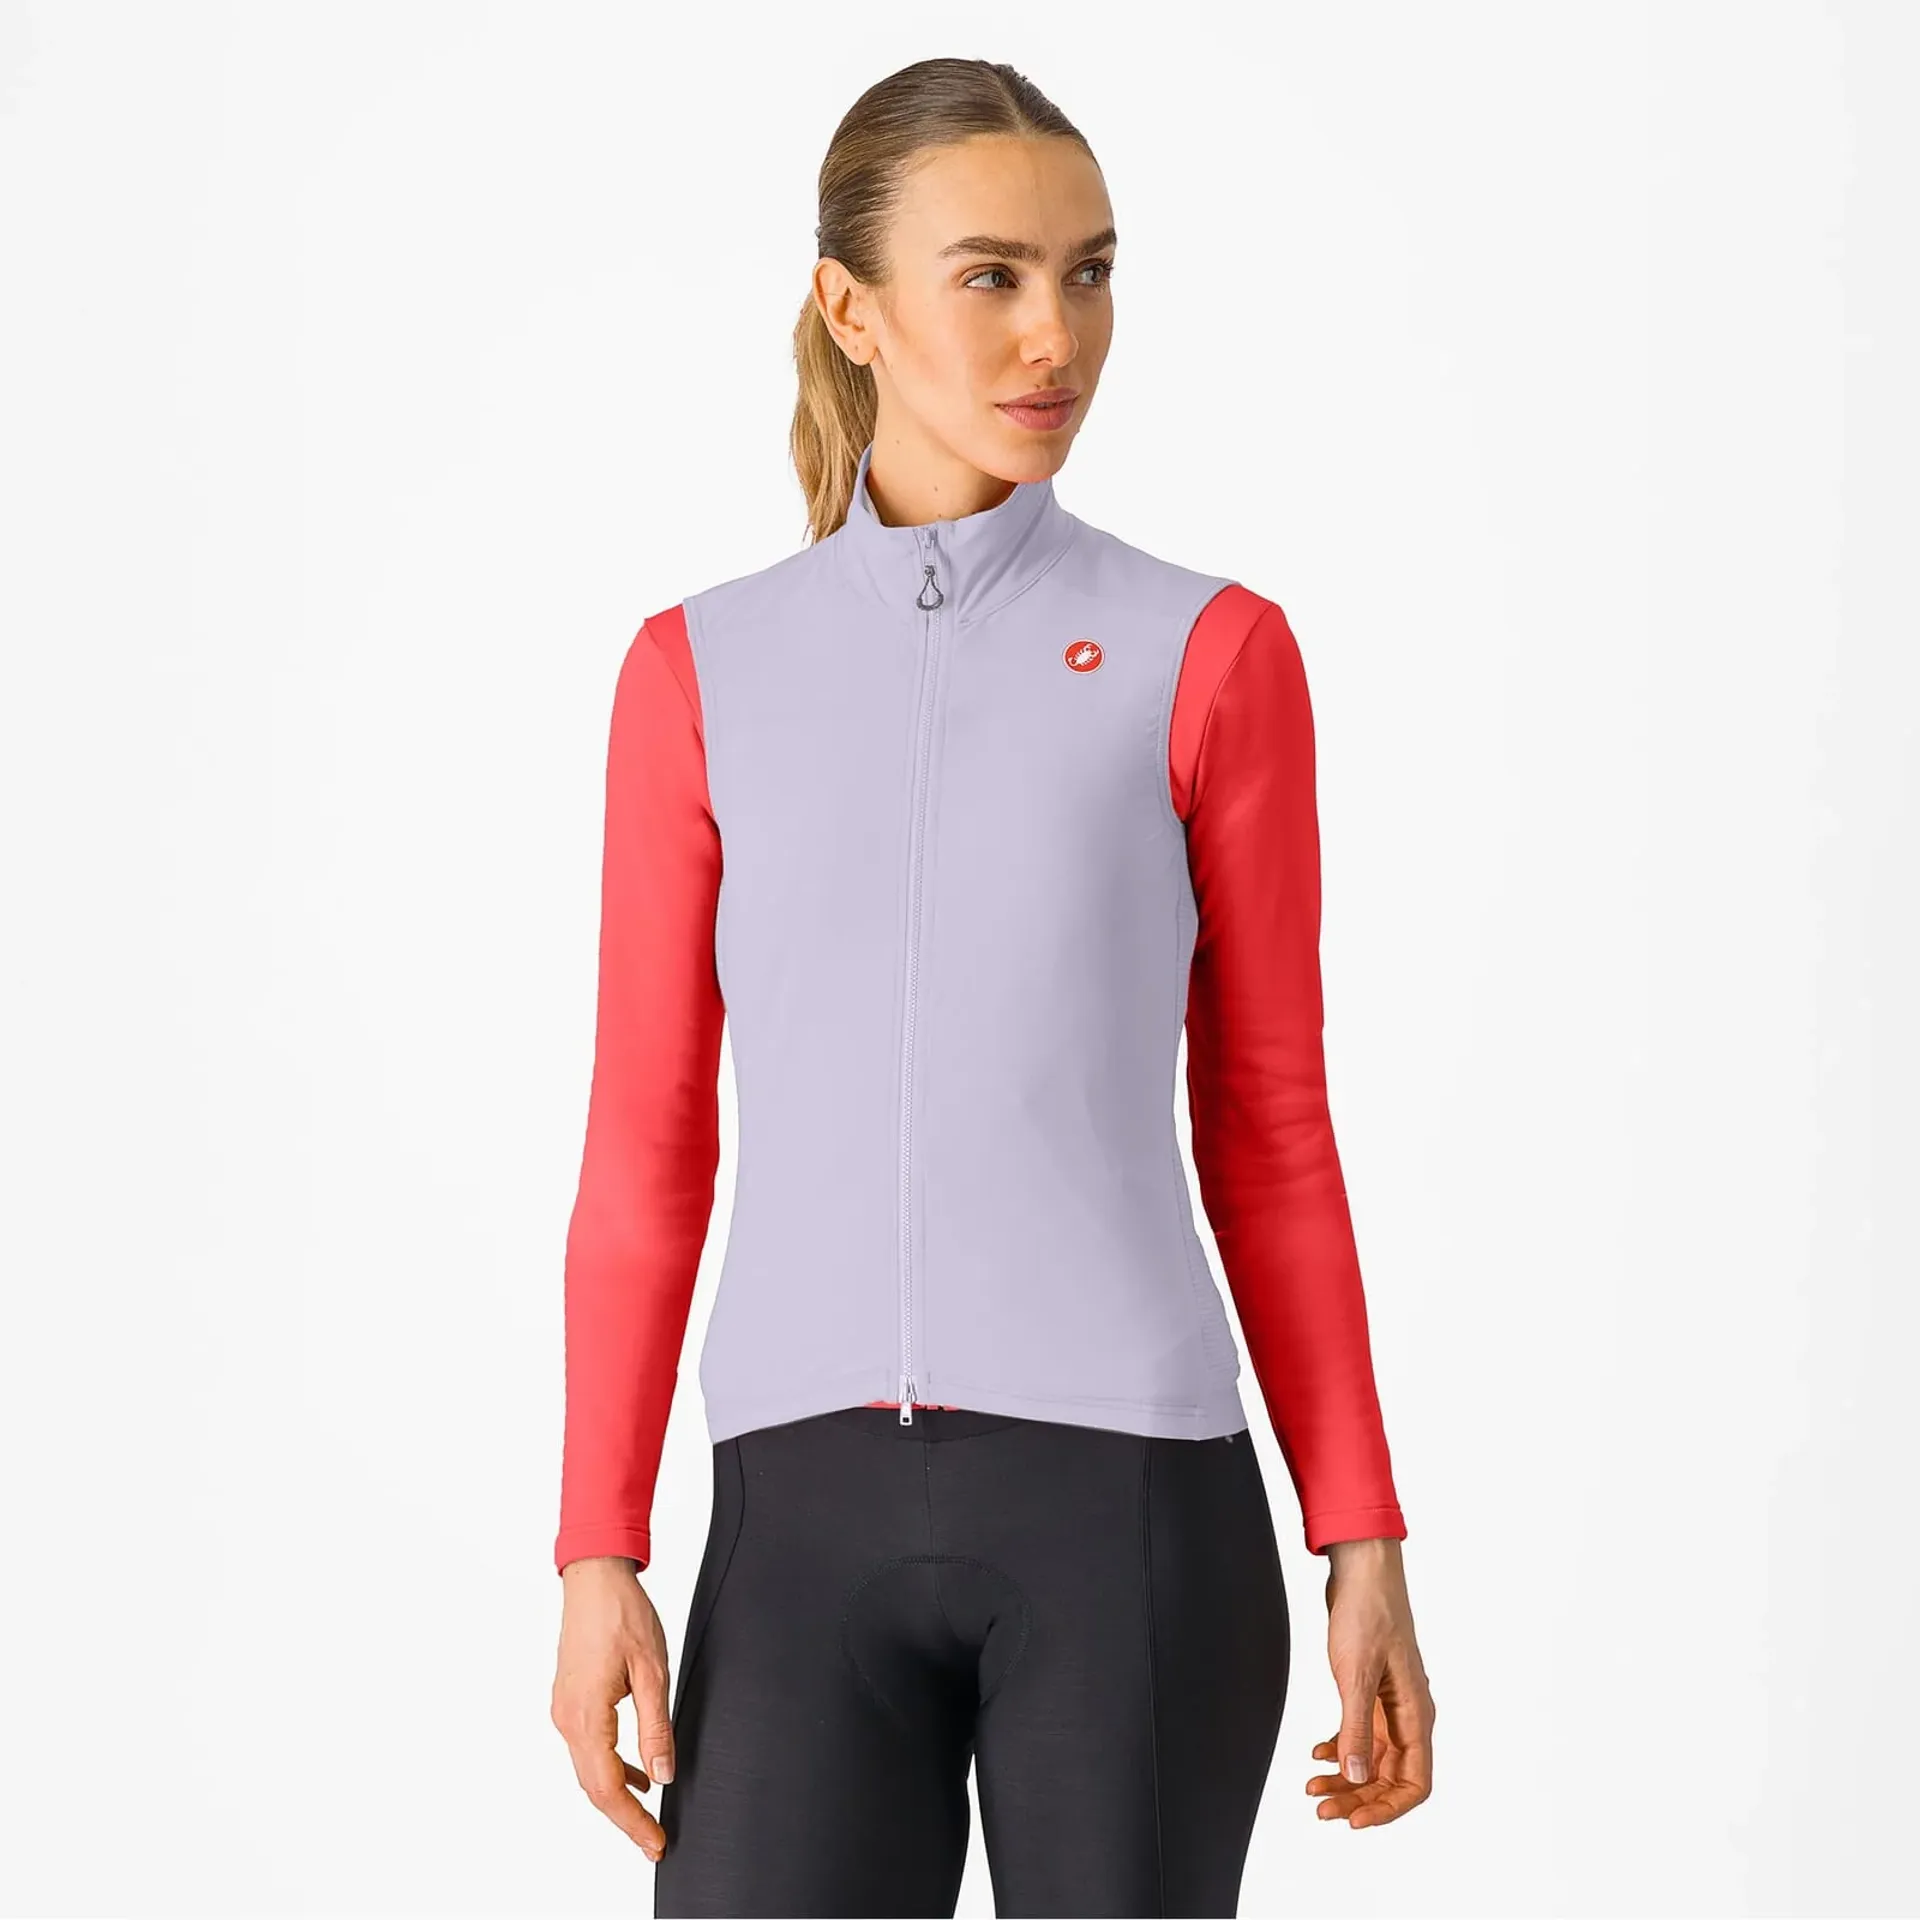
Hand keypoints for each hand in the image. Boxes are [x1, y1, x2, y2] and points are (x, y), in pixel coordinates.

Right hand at [551, 1556, 677, 1860]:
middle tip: (654, 1841)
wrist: (595, 1577)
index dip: (632, 1822)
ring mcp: (564, 1710)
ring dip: (616, 1794)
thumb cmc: (623, 1614)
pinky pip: (588, 1747)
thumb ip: (656, 1729)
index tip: (655, 1843)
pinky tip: (636, 1772)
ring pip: (588, 1769)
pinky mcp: (569, 1700)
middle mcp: (567, 1719)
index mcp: (587, 1716)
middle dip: (624, 1818)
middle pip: (593, 1787)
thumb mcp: (653, 1671)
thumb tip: (663, 1776)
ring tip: (648, 1816)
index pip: (608, 1788)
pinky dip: (610, 1767)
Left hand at [1305, 1536, 1433, 1827]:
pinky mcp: (1371, 1692)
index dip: (1388, 1809)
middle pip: (1390, 1778)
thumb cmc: (1368, 1614)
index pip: (1415, 1783)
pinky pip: (1361, 1736)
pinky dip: (1341, 1749)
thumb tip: (1357, 1777)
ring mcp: (1389, 1705)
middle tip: (1322, 1809)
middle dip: (1358, 1798)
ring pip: (1373, 1760)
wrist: (1362, 1571)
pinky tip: (1317, 1754)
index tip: (1354, 1821)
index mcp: (1416, 1715)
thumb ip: (1357, 1728)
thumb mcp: (1356, 1673)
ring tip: (1312, 1788)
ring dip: (1346, 1778)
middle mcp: (1408, 1716)